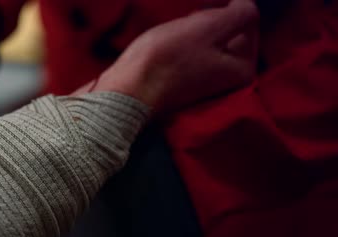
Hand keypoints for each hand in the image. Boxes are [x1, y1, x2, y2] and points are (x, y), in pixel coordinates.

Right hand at [94, 0, 258, 110]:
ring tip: (175, 31)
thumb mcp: (208, 27)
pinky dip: (182, 42)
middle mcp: (229, 82)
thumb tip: (244, 4)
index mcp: (243, 70)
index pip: (247, 20)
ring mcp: (205, 84)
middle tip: (187, 20)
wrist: (126, 91)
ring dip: (194, 28)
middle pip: (228, 31)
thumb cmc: (166, 58)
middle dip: (209, 19)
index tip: (201, 9)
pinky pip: (192, 52)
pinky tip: (167, 43)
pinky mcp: (184, 83)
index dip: (224, 6)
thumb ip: (239, 12)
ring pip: (208, 40)